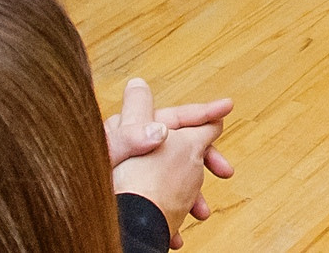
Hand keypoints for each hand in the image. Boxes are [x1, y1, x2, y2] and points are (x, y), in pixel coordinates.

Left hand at [107, 78, 234, 248]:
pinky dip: (173, 213)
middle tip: (224, 170)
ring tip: (202, 211)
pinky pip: (160, 201)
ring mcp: (131, 178)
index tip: (227, 107)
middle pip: (177, 147)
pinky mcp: (130, 202)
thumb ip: (139, 126)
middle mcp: (130, 153)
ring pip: (172, 177)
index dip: (202, 113)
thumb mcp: (126, 147)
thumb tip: (144, 95)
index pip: (172, 117)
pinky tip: (177, 230)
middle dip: (203, 159)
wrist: (101, 233)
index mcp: (127, 134)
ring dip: (192, 193)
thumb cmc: (103, 190)